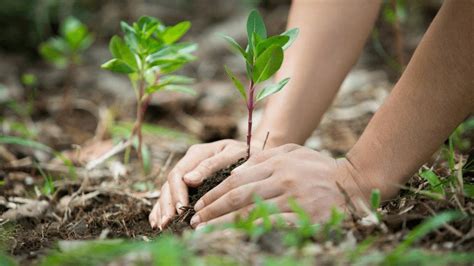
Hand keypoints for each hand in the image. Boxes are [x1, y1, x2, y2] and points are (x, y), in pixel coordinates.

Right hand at [149, 139, 262, 228]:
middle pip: (169, 184)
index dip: (177, 193)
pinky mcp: (188, 185)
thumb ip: (211, 165)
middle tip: (167, 223)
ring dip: (162, 209)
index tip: (181, 209)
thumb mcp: (232, 155)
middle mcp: (188, 163)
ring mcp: (187, 174)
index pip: (179, 174)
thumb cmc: (246, 154)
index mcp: (197, 153)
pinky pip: (170, 196)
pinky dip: (162, 208)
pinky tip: (157, 222)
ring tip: (161, 226)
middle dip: (167, 204)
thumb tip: (188, 180)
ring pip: (167, 191)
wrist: (254, 154)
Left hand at [189, 144, 381, 228]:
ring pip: (250, 210)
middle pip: (238, 194)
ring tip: (205, 231)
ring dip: (223, 223)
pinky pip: (271, 225)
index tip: (199, 204)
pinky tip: (235, 237)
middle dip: (212, 209)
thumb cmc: (320, 167)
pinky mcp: (304, 215)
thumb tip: (236, 168)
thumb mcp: (293, 152)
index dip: (214, 193)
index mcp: (276, 161)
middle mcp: (282, 177)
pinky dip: (250, 231)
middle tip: (195, 221)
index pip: (236, 178)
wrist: (355, 182)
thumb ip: (265, 158)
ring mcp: (293, 196)